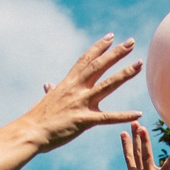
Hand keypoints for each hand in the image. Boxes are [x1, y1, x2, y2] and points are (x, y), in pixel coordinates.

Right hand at [18, 35, 142, 151]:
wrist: (30, 132)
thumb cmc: (38, 119)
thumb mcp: (47, 100)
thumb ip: (52, 91)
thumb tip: (48, 85)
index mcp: (68, 83)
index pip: (86, 60)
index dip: (99, 47)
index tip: (111, 36)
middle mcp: (76, 89)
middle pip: (99, 66)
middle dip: (116, 53)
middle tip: (131, 42)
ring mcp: (81, 103)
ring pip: (108, 85)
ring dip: (125, 74)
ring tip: (139, 65)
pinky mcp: (84, 120)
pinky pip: (108, 117)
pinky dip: (123, 115)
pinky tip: (138, 113)